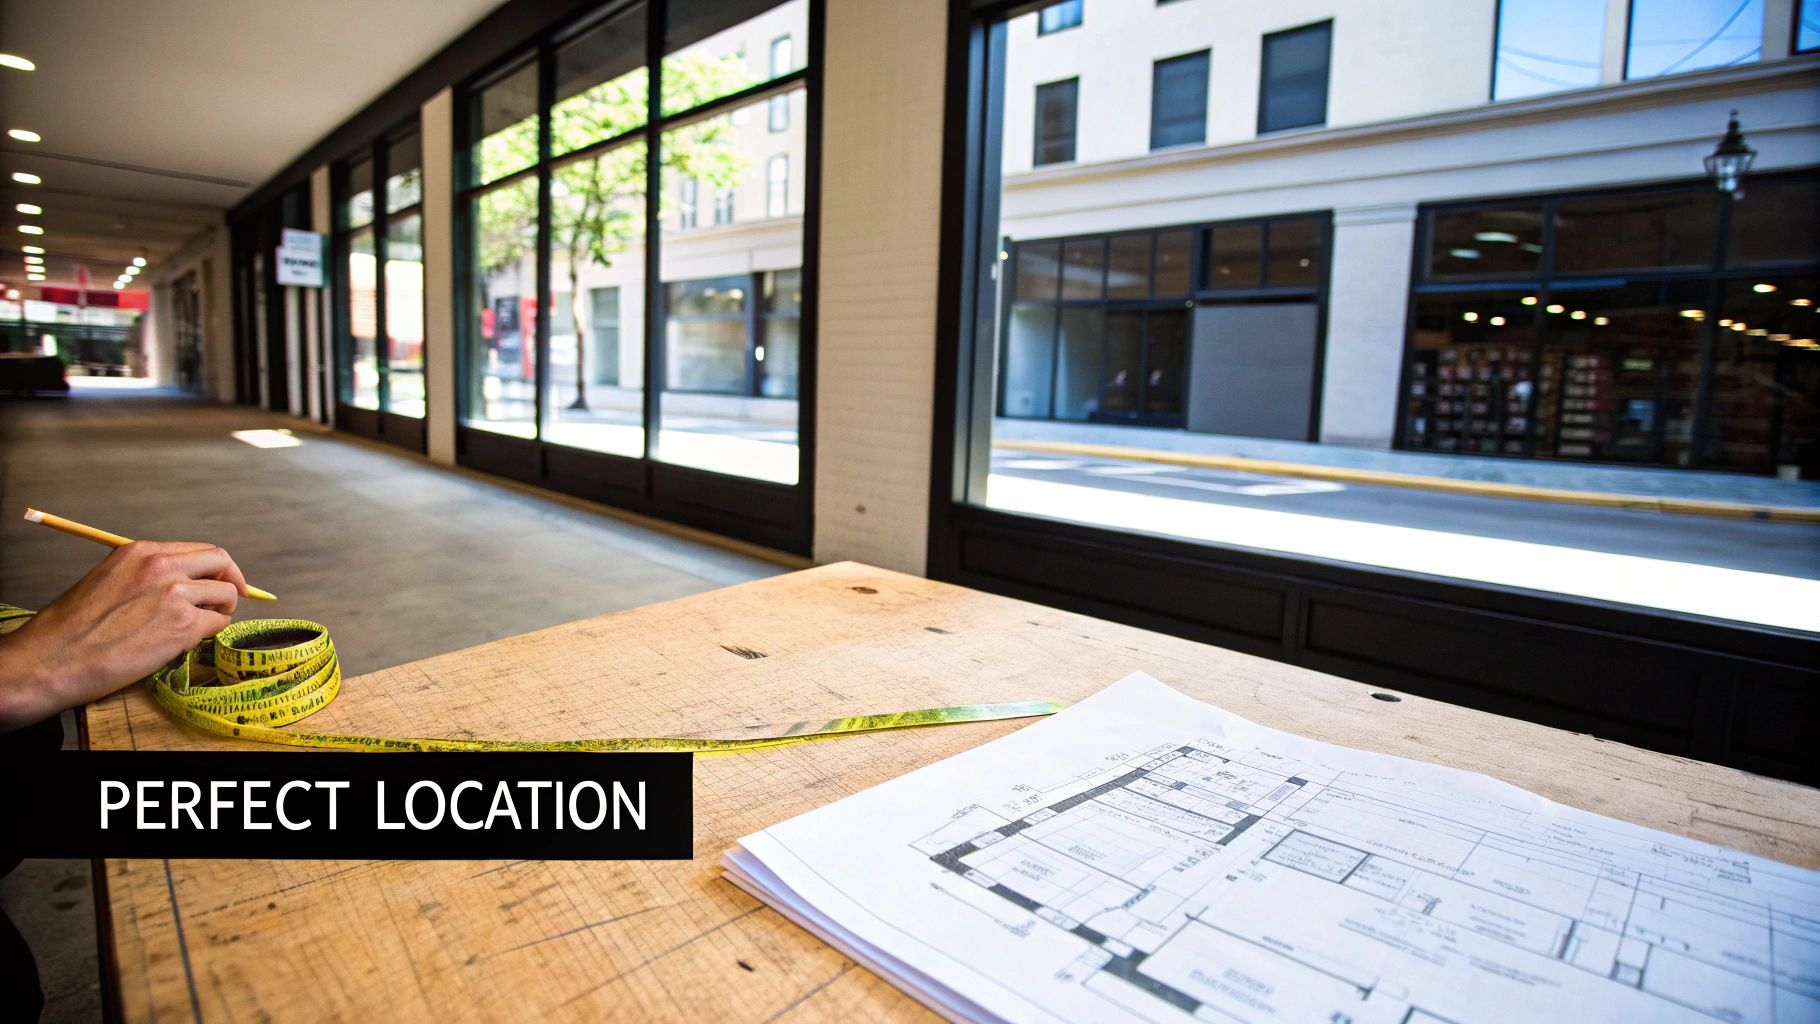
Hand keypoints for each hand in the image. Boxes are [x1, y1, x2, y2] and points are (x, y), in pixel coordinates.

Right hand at [0, 542, 247, 730]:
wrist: (52, 658)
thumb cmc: (71, 628)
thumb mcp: (107, 580)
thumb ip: (144, 576)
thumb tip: (181, 584)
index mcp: (140, 552)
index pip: (197, 550)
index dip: (214, 568)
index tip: (219, 581)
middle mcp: (161, 566)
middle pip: (221, 561)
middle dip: (232, 580)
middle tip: (227, 600)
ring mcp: (175, 594)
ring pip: (226, 593)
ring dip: (223, 609)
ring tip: (206, 624)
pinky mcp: (182, 625)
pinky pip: (217, 623)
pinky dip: (212, 631)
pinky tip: (193, 640)